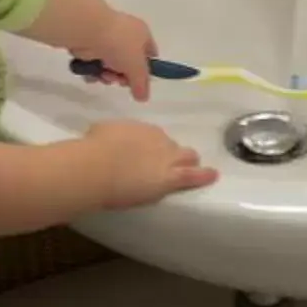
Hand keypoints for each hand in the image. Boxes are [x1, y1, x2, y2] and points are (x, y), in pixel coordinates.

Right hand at [80, 123, 217, 210]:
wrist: (99, 165)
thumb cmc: (93, 148)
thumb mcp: (101, 133)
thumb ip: (110, 137)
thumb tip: (107, 140)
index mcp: (141, 128)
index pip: (154, 137)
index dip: (152, 147)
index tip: (145, 154)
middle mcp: (158, 139)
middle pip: (172, 146)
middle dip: (172, 153)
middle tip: (165, 163)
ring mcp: (167, 157)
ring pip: (186, 157)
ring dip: (187, 163)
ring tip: (190, 168)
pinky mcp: (170, 178)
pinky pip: (193, 176)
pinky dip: (203, 175)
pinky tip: (213, 175)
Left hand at [83, 7, 156, 100]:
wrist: (89, 32)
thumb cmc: (120, 45)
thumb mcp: (137, 69)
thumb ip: (141, 85)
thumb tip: (143, 97)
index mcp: (142, 34)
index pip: (150, 54)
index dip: (147, 70)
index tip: (140, 84)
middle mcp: (126, 34)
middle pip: (129, 63)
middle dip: (124, 76)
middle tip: (119, 81)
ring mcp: (107, 39)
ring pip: (111, 65)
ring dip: (108, 75)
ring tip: (103, 76)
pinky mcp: (90, 44)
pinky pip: (95, 63)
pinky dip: (93, 71)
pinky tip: (91, 73)